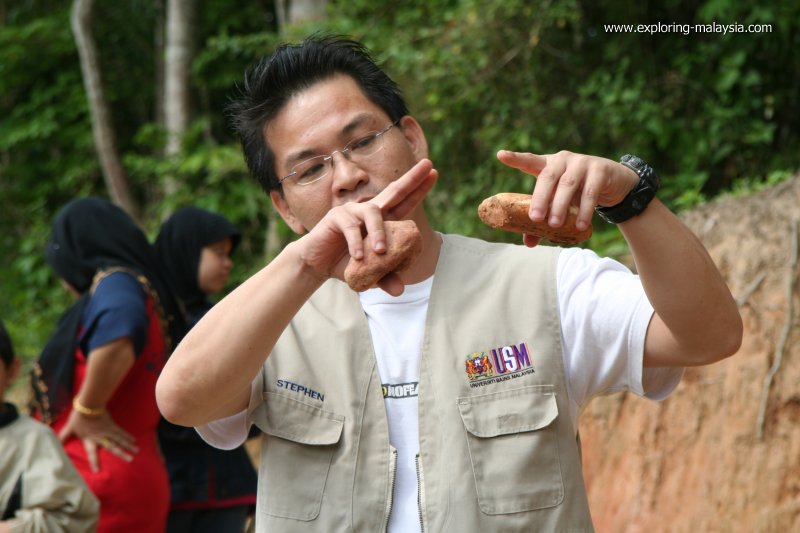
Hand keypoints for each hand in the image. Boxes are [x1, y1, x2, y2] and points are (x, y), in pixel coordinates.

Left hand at [58, 408, 137, 472]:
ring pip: (120, 439)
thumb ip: (63, 437)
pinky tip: (134, 440)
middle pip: (113, 447)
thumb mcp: (69, 427)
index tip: (97, 471)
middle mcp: (101, 437)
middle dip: (122, 454)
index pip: (92, 453)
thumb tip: (53, 443)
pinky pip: (121, 432)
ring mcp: (108, 431)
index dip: (94, 462)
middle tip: (131, 460)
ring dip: (128, 446)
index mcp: (89, 439)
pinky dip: (128, 437)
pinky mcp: (112, 425)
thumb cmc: (78, 416)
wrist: (90, 403)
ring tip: (136, 451)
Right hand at [297, 158, 437, 292]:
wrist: (317, 265)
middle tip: (428, 165)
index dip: (418, 188)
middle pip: (394, 190)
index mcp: (381, 220)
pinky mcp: (336, 217)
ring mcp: (353, 211)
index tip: (434, 173)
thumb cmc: (346, 264)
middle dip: (412, 178)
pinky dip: (356, 243)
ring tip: (381, 252)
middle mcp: (369, 211)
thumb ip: (385, 278)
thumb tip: (400, 291)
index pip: (404, 202)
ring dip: (379, 233)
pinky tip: (358, 257)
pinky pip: (351, 227)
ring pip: (373, 212)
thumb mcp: (369, 273)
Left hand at [497, 150, 637, 245]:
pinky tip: (581, 226)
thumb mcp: (561, 202)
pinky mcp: (599, 170)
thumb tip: (529, 243)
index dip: (515, 158)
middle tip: (536, 219)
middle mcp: (562, 160)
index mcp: (548, 165)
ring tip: (555, 225)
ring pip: (568, 185)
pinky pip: (590, 192)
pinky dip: (584, 210)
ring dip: (560, 206)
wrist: (613, 183)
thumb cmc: (578, 191)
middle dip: (540, 198)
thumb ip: (546, 218)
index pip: (529, 160)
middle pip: (547, 177)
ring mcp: (582, 162)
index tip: (500, 155)